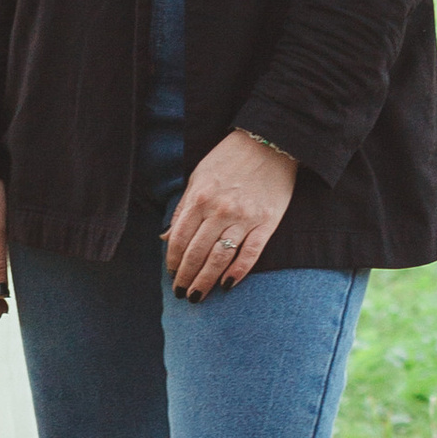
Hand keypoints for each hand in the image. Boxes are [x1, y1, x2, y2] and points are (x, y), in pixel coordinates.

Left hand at [164, 132, 297, 297]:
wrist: (270, 141)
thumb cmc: (230, 158)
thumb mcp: (199, 176)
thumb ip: (184, 208)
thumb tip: (166, 237)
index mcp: (200, 197)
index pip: (180, 239)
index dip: (174, 260)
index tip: (172, 274)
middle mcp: (220, 210)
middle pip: (197, 253)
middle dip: (186, 277)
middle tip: (182, 294)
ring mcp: (244, 217)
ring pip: (220, 258)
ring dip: (206, 281)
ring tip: (198, 296)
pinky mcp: (267, 222)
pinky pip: (251, 254)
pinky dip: (238, 272)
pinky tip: (228, 285)